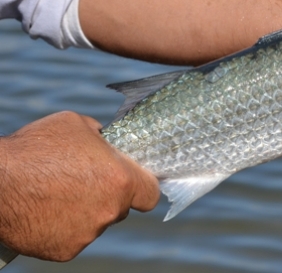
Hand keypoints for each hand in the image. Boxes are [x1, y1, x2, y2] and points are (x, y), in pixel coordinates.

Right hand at [0, 112, 158, 260]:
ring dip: (85, 211)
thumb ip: (102, 139)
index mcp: (121, 179)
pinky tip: (46, 210)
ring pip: (96, 223)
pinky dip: (63, 228)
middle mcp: (110, 210)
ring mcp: (88, 234)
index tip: (132, 183)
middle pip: (121, 208)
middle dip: (108, 196)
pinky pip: (73, 238)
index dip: (142, 187)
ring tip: (57, 194)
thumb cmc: (36, 147)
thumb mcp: (77, 125)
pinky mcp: (66, 251)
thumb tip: (108, 144)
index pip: (151, 194)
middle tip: (83, 183)